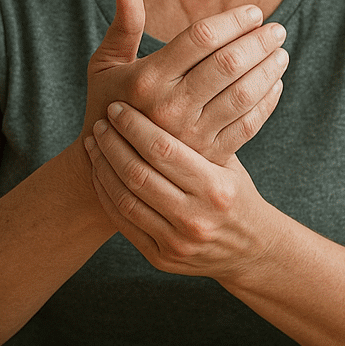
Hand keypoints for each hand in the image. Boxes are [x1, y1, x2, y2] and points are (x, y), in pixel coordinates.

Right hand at [82, 0, 288, 163]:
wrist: (116, 166)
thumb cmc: (110, 103)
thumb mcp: (105, 65)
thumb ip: (123, 26)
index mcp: (147, 79)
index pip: (200, 38)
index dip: (232, 21)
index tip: (254, 12)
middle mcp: (169, 108)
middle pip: (227, 65)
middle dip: (258, 42)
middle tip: (276, 29)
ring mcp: (191, 136)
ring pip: (242, 95)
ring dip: (268, 70)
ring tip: (281, 53)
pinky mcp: (208, 156)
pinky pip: (247, 126)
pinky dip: (267, 102)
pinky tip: (274, 84)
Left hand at [85, 101, 278, 279]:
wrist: (250, 250)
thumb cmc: (235, 193)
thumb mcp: (228, 162)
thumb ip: (199, 136)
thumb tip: (167, 88)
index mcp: (215, 188)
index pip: (163, 150)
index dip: (134, 126)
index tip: (117, 108)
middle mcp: (196, 218)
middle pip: (138, 174)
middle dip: (113, 144)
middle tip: (100, 123)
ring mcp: (177, 242)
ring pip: (125, 199)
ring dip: (103, 167)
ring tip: (94, 143)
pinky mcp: (161, 258)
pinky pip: (123, 222)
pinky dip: (106, 194)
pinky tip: (99, 172)